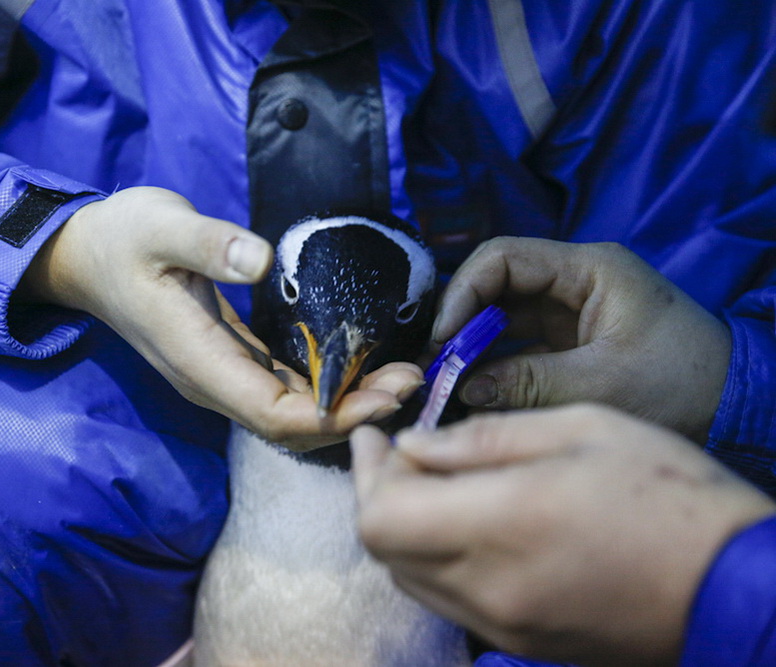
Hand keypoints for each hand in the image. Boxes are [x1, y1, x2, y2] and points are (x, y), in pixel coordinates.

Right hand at [22, 187, 420, 448]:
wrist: (86, 255)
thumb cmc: (122, 238)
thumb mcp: (159, 226)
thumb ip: (207, 243)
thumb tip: (262, 260)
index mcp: (194, 356)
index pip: (269, 410)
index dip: (328, 414)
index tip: (382, 395)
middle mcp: (210, 378)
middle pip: (288, 424)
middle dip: (352, 414)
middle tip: (411, 384)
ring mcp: (219, 373)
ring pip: (288, 413)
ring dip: (345, 404)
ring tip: (401, 379)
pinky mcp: (228, 359)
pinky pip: (281, 389)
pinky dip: (324, 388)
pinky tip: (360, 369)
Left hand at [351, 406, 774, 666]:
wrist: (731, 586)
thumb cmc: (666, 493)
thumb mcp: (581, 428)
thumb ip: (485, 437)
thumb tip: (416, 443)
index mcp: (501, 524)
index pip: (382, 516)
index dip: (365, 472)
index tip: (375, 434)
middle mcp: (487, 586)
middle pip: (384, 548)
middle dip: (377, 492)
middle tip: (398, 451)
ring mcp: (502, 623)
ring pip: (409, 576)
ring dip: (403, 527)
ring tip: (431, 480)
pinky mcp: (520, 642)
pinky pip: (447, 598)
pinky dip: (434, 557)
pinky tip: (464, 522)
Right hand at [432, 237, 730, 442]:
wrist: (736, 405)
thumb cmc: (682, 384)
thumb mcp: (602, 385)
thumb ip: (527, 382)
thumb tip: (462, 387)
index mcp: (589, 268)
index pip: (503, 257)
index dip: (464, 292)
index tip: (442, 337)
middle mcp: (574, 280)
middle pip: (496, 284)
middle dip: (462, 321)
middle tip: (437, 364)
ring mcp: (571, 310)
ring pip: (502, 315)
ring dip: (473, 345)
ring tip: (447, 381)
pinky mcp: (570, 340)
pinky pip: (518, 342)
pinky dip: (494, 364)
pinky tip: (474, 389)